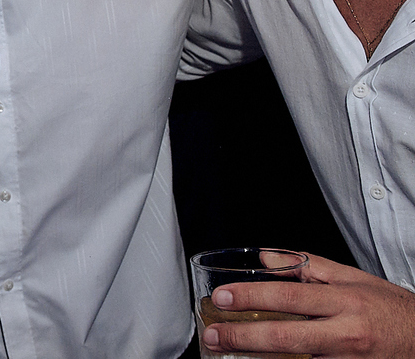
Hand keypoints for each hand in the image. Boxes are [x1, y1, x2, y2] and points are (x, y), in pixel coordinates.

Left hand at [201, 253, 414, 356]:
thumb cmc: (392, 310)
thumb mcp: (353, 279)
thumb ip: (307, 266)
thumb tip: (265, 257)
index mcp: (345, 302)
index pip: (289, 296)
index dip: (253, 297)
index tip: (224, 297)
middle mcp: (346, 334)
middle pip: (286, 337)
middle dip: (244, 336)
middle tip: (214, 334)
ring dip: (259, 358)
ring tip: (229, 352)